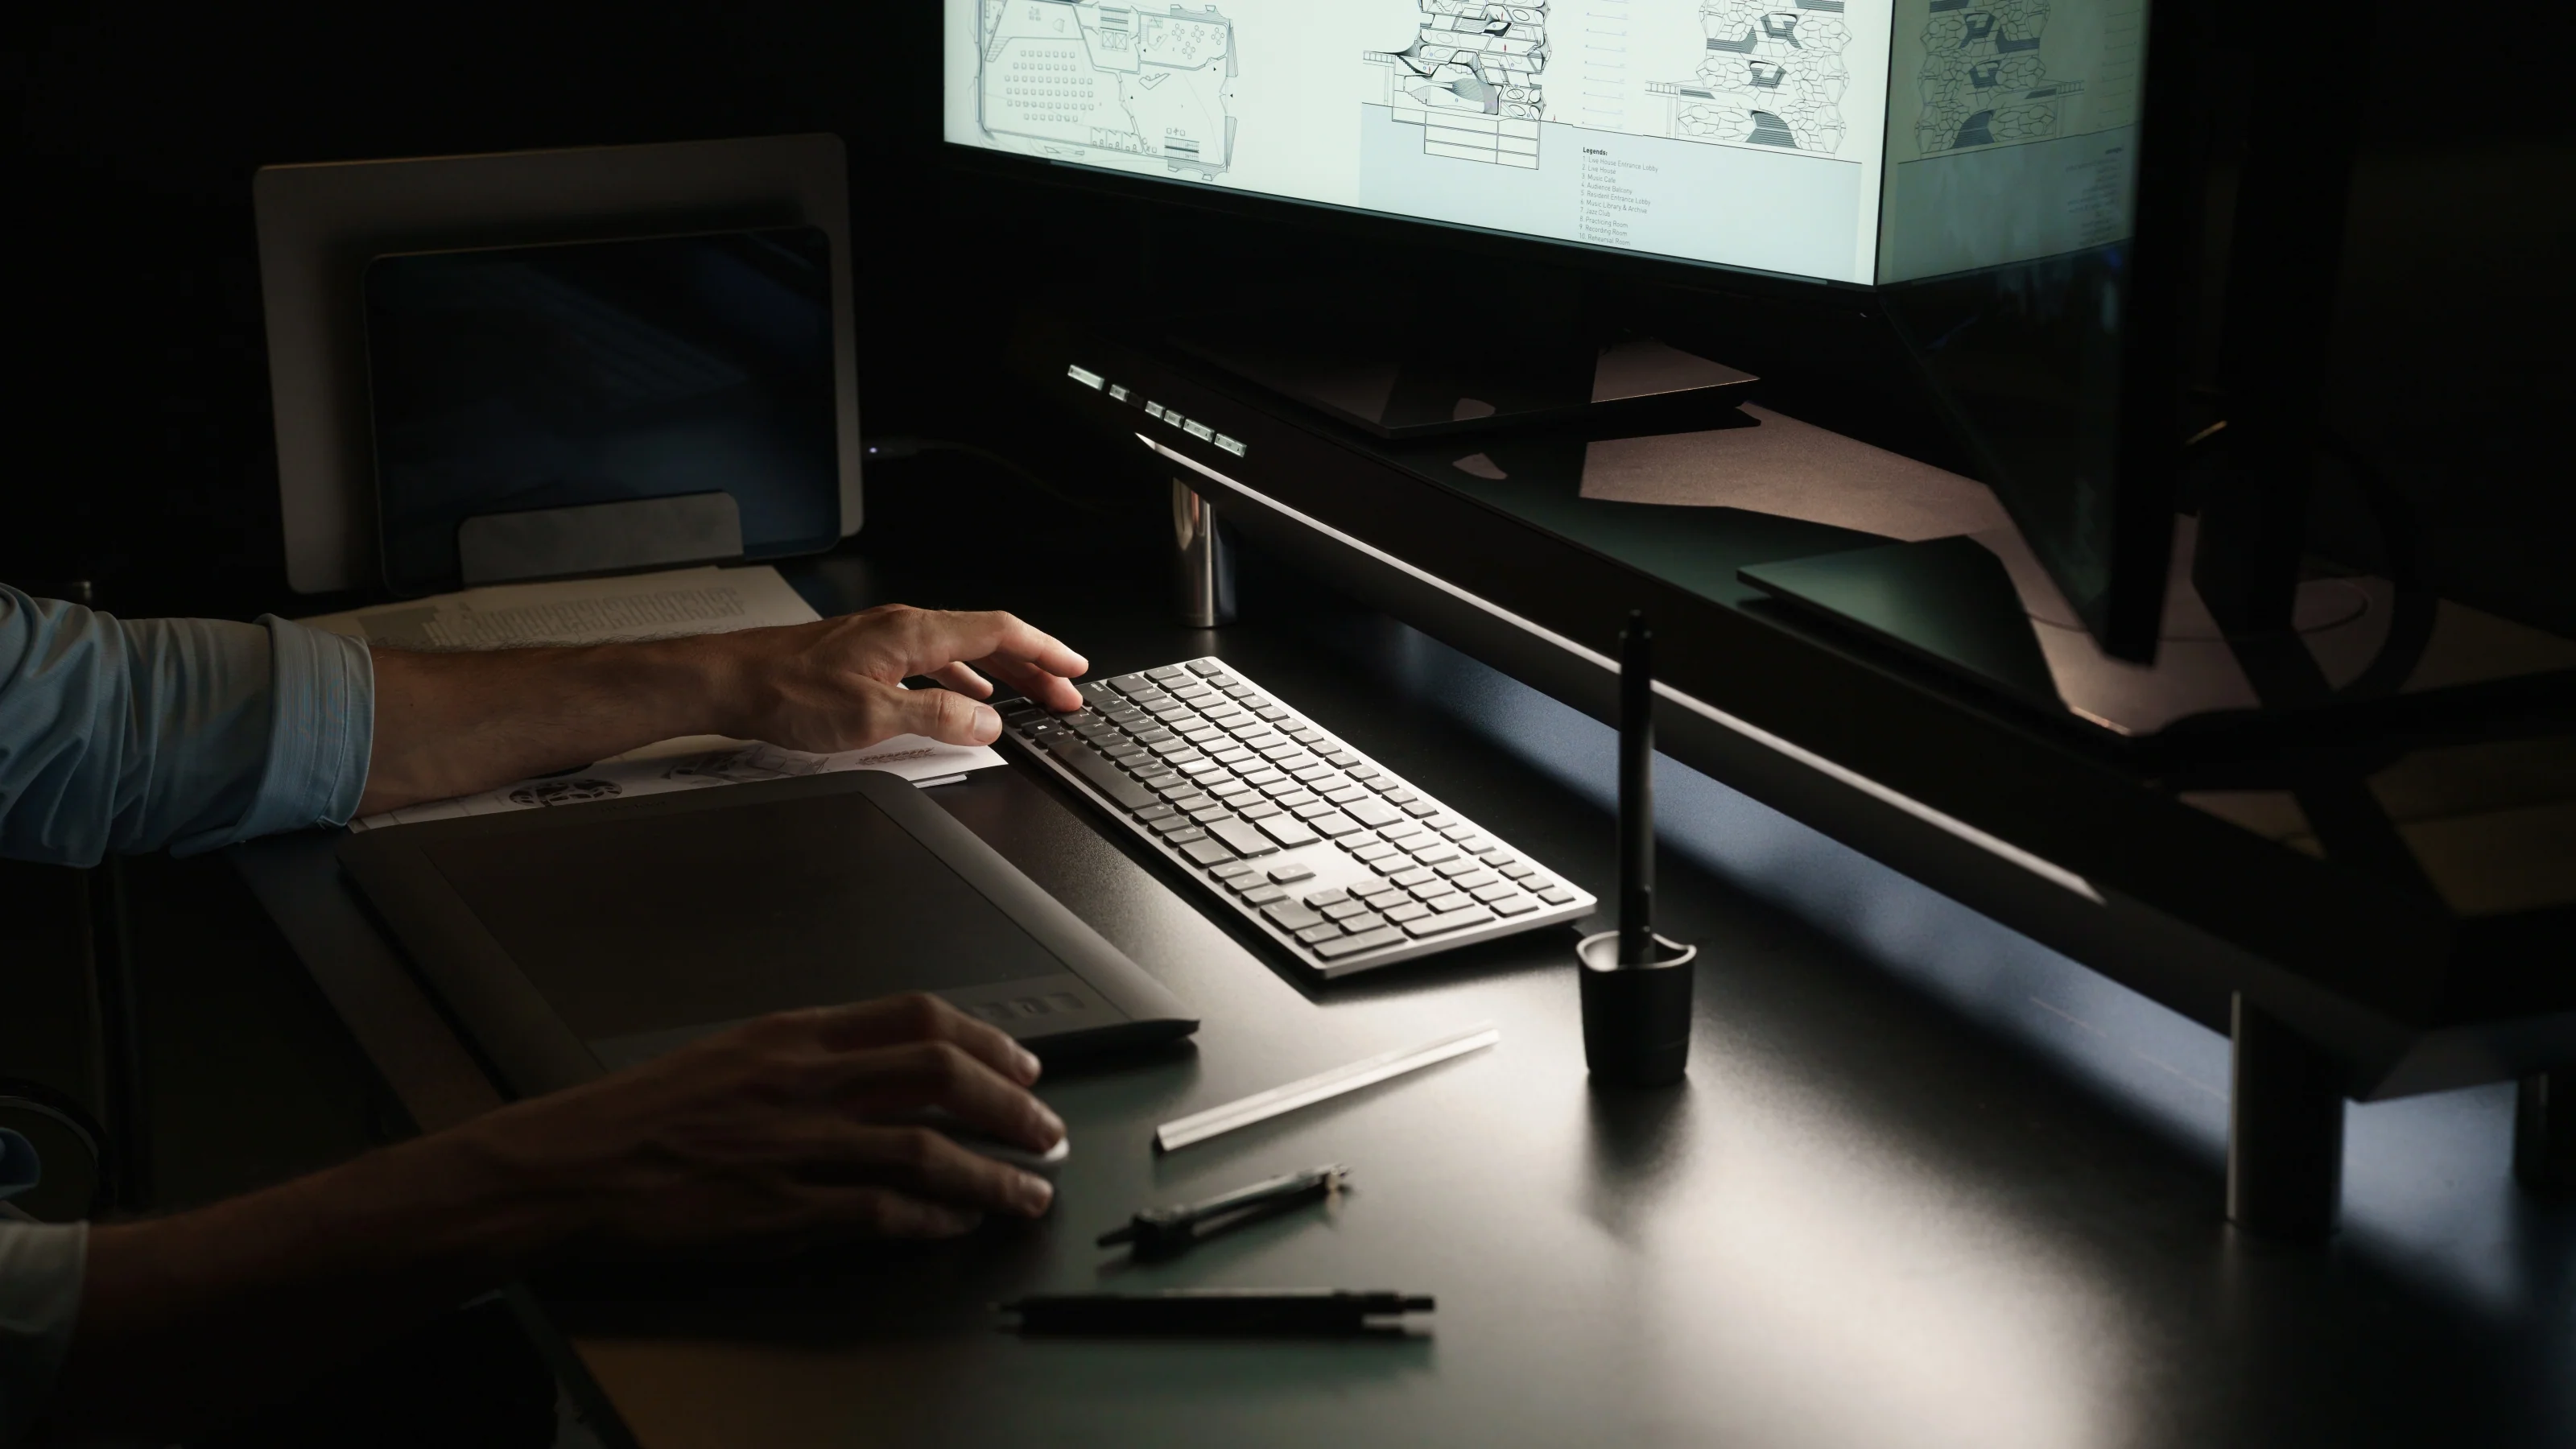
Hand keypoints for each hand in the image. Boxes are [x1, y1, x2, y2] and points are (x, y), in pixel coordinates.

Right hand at [466, 993, 1064, 1248]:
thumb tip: (879, 1066)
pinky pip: (881, 1212)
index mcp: (791, 1036)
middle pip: (938, 1075)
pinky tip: (957, 1225)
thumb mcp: (728, 1054)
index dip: (985, 1041)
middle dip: (1010, 1103)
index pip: (915, 1018)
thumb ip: (805, 1056)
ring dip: (991, 1173)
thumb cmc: (633, 1115)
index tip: (1021, 1064)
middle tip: (1046, 1128)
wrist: (563, 1168)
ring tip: (1027, 1190)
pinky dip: (932, 1219)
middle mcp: (802, 1081)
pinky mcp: (780, 1211)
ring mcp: (794, 1147)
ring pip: (926, 1149)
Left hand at [720, 604, 1086, 755]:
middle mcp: (903, 627)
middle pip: (987, 640)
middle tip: (1065, 693)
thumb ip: (936, 719)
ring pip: (962, 651)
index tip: (1074, 670)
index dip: (1044, 651)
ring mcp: (885, 639)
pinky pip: (935, 662)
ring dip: (1002, 675)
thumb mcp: (872, 716)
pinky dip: (965, 680)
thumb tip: (988, 724)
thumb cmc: (786, 692)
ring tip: (1029, 697)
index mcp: (912, 632)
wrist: (730, 681)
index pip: (998, 633)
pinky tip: (967, 699)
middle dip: (1033, 666)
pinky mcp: (869, 655)